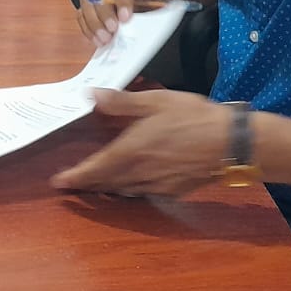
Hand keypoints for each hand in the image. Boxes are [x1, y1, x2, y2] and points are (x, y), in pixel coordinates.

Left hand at [51, 89, 227, 196]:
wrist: (231, 143)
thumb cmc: (193, 117)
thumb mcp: (156, 101)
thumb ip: (122, 102)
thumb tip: (91, 96)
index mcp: (131, 150)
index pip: (94, 168)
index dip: (75, 177)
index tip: (59, 182)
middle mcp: (139, 173)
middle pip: (105, 184)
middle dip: (87, 185)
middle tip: (73, 184)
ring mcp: (157, 186)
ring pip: (123, 192)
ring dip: (107, 189)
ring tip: (97, 184)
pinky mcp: (173, 191)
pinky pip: (143, 194)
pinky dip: (130, 191)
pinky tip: (131, 184)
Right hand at [76, 0, 168, 45]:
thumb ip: (147, 9)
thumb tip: (136, 27)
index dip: (123, 0)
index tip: (126, 18)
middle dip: (104, 13)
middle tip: (112, 30)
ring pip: (86, 2)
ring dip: (93, 23)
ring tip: (104, 38)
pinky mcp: (88, 3)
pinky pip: (81, 14)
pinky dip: (87, 28)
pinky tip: (96, 39)